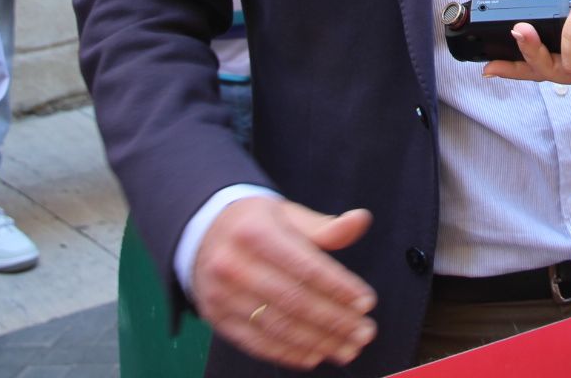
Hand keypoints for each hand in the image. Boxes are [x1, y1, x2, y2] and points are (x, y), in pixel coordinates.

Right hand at [191, 196, 377, 370]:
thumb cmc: (257, 224)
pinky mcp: (216, 317)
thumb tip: (361, 220)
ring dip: (318, 342)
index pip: (305, 267)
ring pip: (277, 326)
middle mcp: (233, 265)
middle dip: (335, 321)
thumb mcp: (287, 214)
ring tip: (348, 348)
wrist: (203, 233)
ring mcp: (221, 294)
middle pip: (294, 301)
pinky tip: (315, 355)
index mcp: (255, 232)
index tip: (367, 302)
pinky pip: (256, 342)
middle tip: (365, 332)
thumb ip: (324, 226)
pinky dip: (288, 353)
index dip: (339, 288)